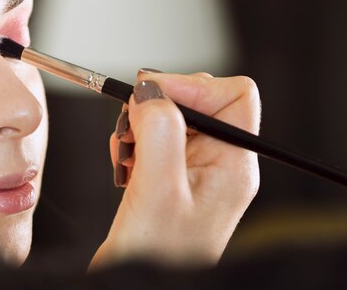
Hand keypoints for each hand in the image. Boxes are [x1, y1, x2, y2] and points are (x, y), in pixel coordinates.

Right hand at [90, 72, 260, 268]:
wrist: (132, 287)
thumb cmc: (154, 257)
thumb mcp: (158, 190)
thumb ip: (159, 133)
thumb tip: (151, 90)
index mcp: (231, 165)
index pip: (232, 96)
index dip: (190, 85)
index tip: (151, 93)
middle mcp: (217, 164)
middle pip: (198, 100)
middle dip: (157, 104)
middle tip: (131, 125)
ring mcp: (191, 171)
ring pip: (171, 116)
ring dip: (140, 125)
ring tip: (125, 153)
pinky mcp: (167, 176)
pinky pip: (153, 138)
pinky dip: (131, 141)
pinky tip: (123, 165)